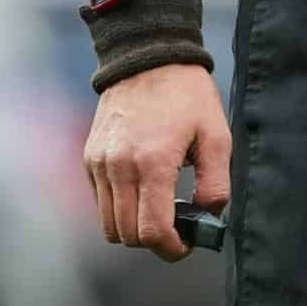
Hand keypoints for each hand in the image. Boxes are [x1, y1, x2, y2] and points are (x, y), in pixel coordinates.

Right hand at [82, 62, 229, 261]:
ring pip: (109, 225)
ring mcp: (99, 162)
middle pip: (128, 235)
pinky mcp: (89, 157)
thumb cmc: (187, 96)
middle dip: (154, 241)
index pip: (152, 232)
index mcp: (153, 163)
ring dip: (134, 228)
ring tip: (159, 208)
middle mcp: (119, 166)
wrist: (148, 57)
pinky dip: (119, 208)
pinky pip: (101, 202)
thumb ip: (216, 184)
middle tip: (177, 226)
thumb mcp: (217, 135)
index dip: (172, 249)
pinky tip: (141, 189)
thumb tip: (207, 216)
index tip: (186, 243)